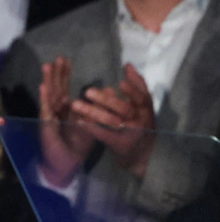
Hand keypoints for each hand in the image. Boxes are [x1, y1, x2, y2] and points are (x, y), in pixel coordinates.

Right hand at [37, 56, 94, 187]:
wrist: (66, 162)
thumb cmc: (77, 144)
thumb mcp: (90, 123)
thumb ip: (97, 108)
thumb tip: (110, 91)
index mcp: (65, 109)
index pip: (64, 88)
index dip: (64, 75)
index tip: (66, 60)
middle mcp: (56, 111)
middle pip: (55, 88)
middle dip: (57, 73)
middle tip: (58, 57)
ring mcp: (49, 117)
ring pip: (49, 96)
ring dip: (48, 81)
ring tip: (48, 66)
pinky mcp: (46, 126)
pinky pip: (46, 110)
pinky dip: (44, 98)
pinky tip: (43, 87)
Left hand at [70, 63, 156, 177]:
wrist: (141, 155)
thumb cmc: (139, 125)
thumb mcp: (142, 107)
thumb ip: (136, 86)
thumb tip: (128, 65)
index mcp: (146, 109)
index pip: (142, 97)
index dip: (132, 89)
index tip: (119, 82)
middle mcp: (141, 120)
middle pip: (124, 108)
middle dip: (105, 100)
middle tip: (87, 91)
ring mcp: (131, 133)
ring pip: (112, 121)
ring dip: (92, 112)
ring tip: (75, 105)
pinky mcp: (120, 144)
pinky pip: (104, 135)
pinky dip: (91, 127)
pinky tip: (78, 121)